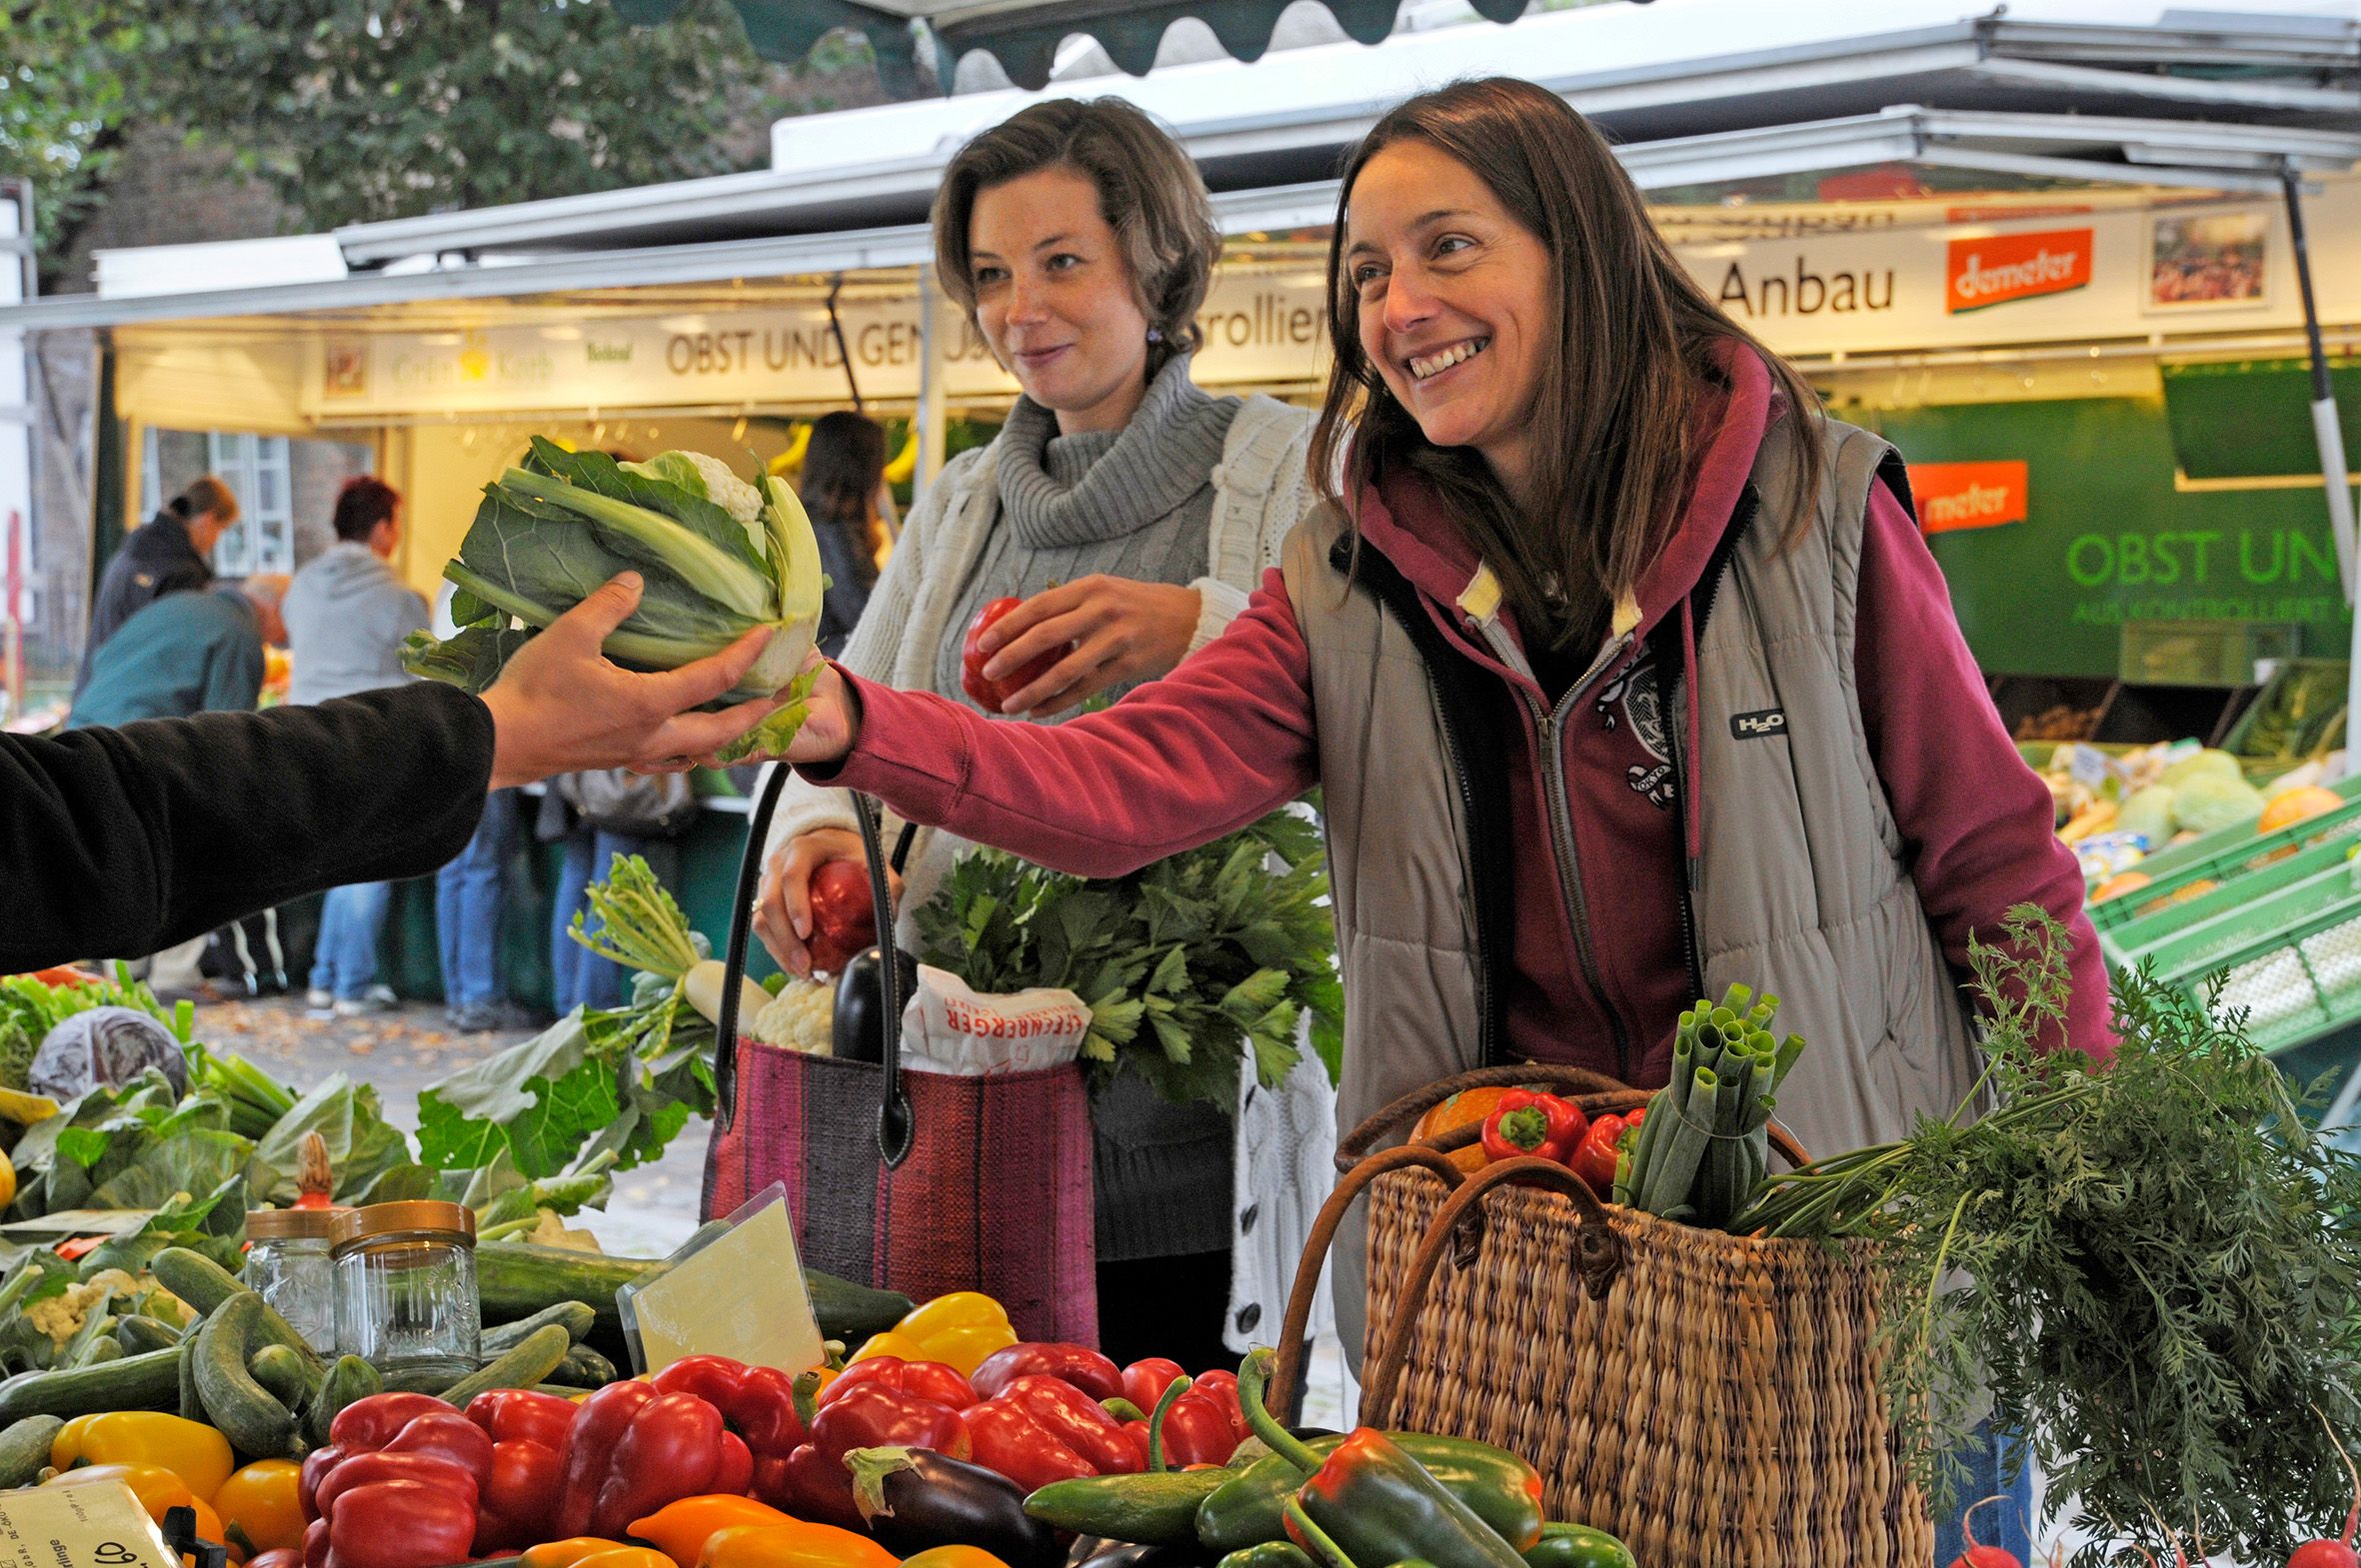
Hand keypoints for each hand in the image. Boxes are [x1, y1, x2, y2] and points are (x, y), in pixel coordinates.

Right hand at [478, 572, 779, 787]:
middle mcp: (653, 735)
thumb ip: (608, 606)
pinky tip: (691, 741)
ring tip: (747, 718)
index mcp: (649, 704)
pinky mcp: (619, 760)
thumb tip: (636, 580)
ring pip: (700, 751)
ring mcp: (637, 753)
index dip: (747, 655)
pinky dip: (693, 750)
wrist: (500, 743)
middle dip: (757, 713)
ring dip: (729, 736)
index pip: (714, 679)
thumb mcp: (569, 636)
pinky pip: (672, 760)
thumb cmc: (534, 690)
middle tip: (781, 695)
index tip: (769, 634)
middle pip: (723, 731)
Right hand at [754, 827, 903, 977]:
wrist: (829, 842)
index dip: (796, 905)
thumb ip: (886, 884)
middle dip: (785, 939)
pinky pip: (762, 926)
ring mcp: (767, 881)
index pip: (792, 876)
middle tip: (805, 965)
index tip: (806, 933)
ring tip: (801, 971)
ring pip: (761, 917)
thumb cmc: (849, 853)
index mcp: (803, 849)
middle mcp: (778, 862)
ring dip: (778, 949)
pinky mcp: (765, 898)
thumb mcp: (872, 861)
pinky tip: (794, 965)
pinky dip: (776, 948)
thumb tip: (890, 914)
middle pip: (770, 902)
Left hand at [972, 575, 1199, 715]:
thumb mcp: (1104, 591)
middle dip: (1011, 656)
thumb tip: (1018, 627)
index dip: (1007, 626)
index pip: (1039, 606)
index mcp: (1090, 588)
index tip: (982, 644)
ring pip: (1064, 669)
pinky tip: (1039, 711)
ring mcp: (1116, 639)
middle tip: (988, 673)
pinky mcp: (1127, 664)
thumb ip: (1069, 605)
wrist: (1188, 618)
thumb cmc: (1135, 605)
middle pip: (1045, 636)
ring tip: (1008, 704)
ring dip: (1032, 690)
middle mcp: (1102, 610)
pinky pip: (1085, 688)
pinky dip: (1058, 702)